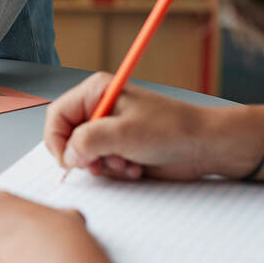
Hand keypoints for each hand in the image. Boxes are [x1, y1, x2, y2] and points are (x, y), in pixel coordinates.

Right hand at [45, 72, 218, 180]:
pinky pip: (102, 163)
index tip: (67, 161)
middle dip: (84, 155)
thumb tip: (67, 154)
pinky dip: (115, 170)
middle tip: (100, 165)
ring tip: (125, 164)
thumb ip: (87, 141)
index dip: (57, 139)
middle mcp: (99, 108)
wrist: (206, 146)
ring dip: (103, 165)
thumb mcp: (123, 133)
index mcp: (96, 91)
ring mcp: (110, 128)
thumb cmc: (172, 129)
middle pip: (68, 136)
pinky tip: (134, 167)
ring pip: (84, 153)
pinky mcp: (120, 146)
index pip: (58, 114)